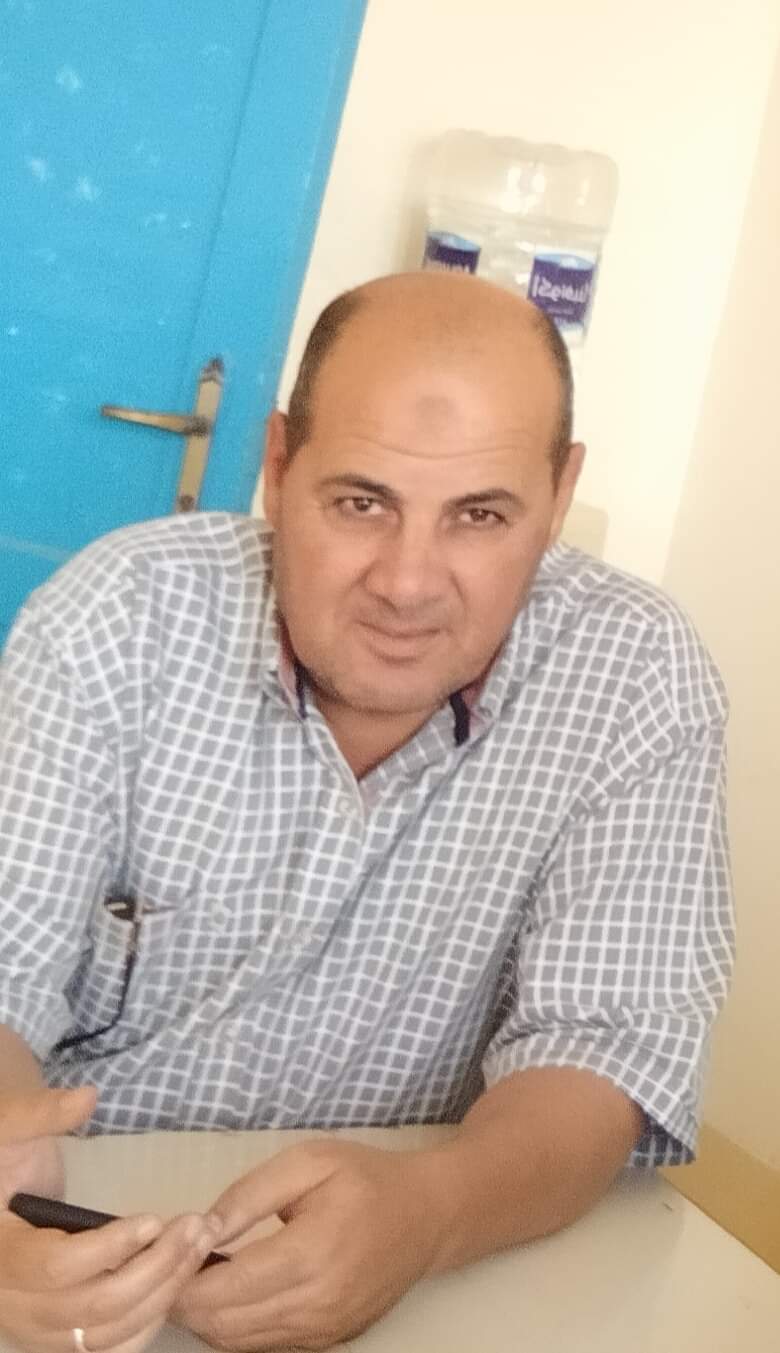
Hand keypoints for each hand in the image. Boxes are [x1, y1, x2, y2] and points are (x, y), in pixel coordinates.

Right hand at [0, 1087, 222, 1352]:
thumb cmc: (1, 1156)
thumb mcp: (8, 1126)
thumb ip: (42, 1114)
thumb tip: (88, 1097)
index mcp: (0, 1255)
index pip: (57, 1268)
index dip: (110, 1249)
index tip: (155, 1219)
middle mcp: (12, 1303)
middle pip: (92, 1309)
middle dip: (155, 1270)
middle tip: (197, 1227)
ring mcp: (35, 1327)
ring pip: (106, 1333)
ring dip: (161, 1293)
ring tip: (199, 1245)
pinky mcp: (57, 1334)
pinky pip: (107, 1346)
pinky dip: (147, 1321)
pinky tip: (177, 1280)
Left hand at [173, 1138, 451, 1350]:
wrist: (428, 1215)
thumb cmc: (366, 1179)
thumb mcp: (308, 1162)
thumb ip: (250, 1194)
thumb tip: (202, 1226)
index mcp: (311, 1253)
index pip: (226, 1287)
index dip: (183, 1278)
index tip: (163, 1253)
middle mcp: (317, 1303)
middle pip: (226, 1323)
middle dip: (187, 1300)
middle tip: (170, 1265)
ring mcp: (323, 1330)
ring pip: (241, 1342)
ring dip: (207, 1318)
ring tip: (195, 1277)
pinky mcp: (327, 1341)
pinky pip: (265, 1346)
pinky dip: (236, 1327)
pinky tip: (228, 1294)